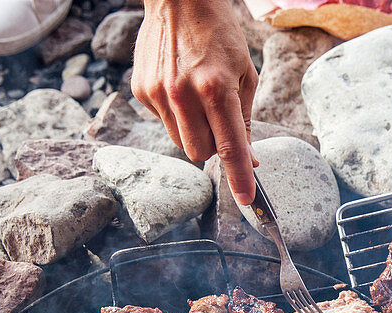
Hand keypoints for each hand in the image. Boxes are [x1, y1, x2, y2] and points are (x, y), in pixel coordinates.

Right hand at [132, 0, 258, 204]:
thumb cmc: (220, 35)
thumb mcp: (245, 73)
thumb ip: (246, 119)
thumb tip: (250, 159)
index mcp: (217, 88)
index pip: (230, 146)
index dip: (239, 177)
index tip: (246, 199)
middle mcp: (185, 93)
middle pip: (200, 152)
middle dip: (213, 148)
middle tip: (219, 125)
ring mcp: (159, 92)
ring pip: (180, 142)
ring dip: (194, 132)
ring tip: (198, 100)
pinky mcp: (141, 89)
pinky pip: (163, 122)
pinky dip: (175, 115)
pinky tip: (179, 87)